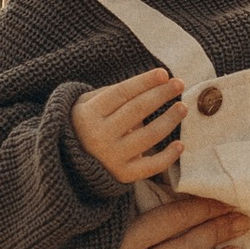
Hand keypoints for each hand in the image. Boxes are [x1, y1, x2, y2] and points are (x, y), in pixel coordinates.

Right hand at [72, 63, 186, 187]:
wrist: (67, 163)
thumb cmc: (84, 125)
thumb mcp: (87, 104)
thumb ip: (114, 93)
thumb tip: (155, 84)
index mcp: (89, 114)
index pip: (122, 93)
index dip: (144, 82)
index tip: (164, 74)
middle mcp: (99, 135)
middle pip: (137, 110)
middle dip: (161, 95)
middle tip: (180, 84)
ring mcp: (112, 157)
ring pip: (148, 136)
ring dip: (169, 120)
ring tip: (182, 108)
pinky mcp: (123, 175)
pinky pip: (150, 166)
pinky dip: (168, 157)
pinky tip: (180, 145)